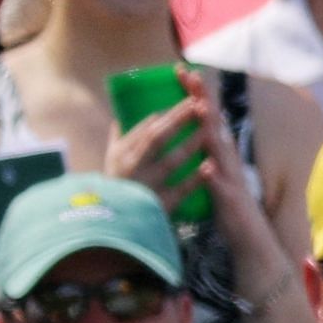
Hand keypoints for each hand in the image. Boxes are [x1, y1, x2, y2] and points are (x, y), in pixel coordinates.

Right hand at [102, 91, 211, 215]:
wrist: (115, 224)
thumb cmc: (118, 186)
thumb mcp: (113, 161)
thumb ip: (119, 137)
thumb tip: (124, 114)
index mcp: (123, 153)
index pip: (146, 129)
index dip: (169, 114)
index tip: (189, 99)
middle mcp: (132, 167)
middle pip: (157, 139)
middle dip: (179, 120)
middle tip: (200, 104)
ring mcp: (146, 186)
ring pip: (169, 162)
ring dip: (190, 144)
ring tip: (208, 130)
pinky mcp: (159, 205)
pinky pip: (180, 190)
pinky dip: (195, 178)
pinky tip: (210, 166)